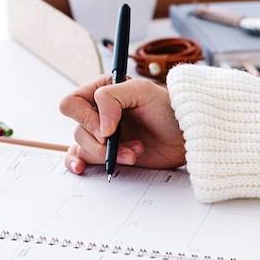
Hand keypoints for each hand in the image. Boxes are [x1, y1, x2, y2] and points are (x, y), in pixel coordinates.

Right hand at [58, 75, 185, 173]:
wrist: (186, 137)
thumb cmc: (169, 110)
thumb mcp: (143, 91)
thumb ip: (112, 98)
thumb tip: (101, 129)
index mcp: (102, 91)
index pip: (73, 103)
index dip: (87, 119)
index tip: (109, 130)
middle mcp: (98, 112)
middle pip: (77, 129)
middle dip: (100, 142)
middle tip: (122, 145)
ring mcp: (101, 134)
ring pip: (81, 147)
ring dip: (108, 155)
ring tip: (134, 153)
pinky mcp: (106, 153)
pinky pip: (79, 158)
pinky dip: (78, 163)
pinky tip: (83, 168)